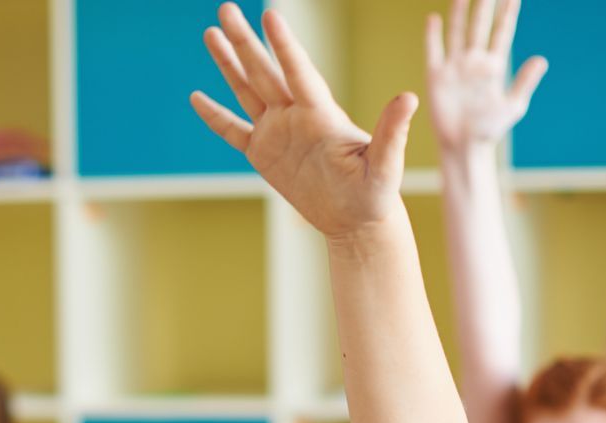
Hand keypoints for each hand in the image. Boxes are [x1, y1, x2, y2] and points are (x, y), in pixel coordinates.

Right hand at [192, 4, 415, 241]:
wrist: (355, 219)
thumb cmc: (375, 193)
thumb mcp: (385, 164)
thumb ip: (392, 131)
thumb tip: (409, 98)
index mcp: (321, 113)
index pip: (299, 72)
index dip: (285, 46)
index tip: (271, 16)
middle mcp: (296, 114)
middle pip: (265, 71)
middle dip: (245, 41)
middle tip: (225, 8)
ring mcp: (277, 131)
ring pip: (247, 90)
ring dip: (229, 63)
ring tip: (211, 33)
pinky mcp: (263, 153)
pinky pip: (233, 132)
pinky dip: (215, 116)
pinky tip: (196, 97)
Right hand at [425, 0, 546, 154]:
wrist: (464, 147)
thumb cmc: (489, 130)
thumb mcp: (513, 106)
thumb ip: (525, 81)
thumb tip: (542, 59)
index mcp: (494, 66)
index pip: (502, 31)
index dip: (508, 12)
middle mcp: (474, 62)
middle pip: (480, 25)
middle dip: (484, 4)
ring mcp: (455, 67)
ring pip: (457, 32)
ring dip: (459, 12)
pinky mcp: (436, 77)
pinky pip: (434, 51)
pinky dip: (433, 35)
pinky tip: (434, 18)